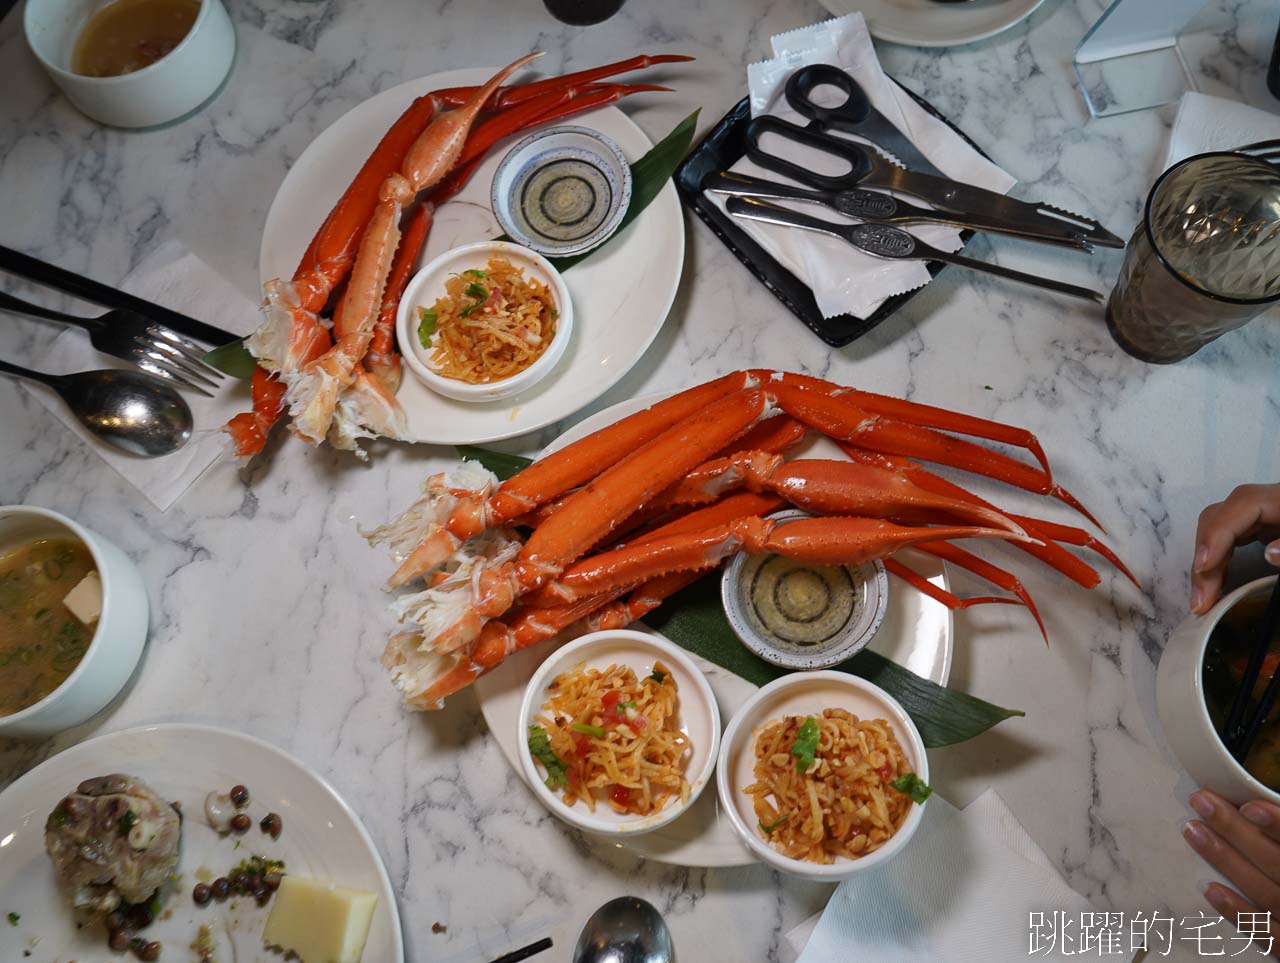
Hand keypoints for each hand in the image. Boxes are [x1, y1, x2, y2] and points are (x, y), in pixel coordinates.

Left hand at [1184, 789, 1279, 954]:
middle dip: (1237, 831)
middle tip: (1201, 802)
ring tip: (1193, 832)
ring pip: (1265, 893)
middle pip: (1275, 863)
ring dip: (1227, 861)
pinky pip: (1266, 934)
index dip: (1278, 825)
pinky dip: (1238, 912)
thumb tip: (1249, 807)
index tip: (1248, 807)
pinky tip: (1209, 889)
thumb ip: (1278, 838)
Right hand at [1191, 485, 1279, 614]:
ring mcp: (1264, 511)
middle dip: (1204, 557)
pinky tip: (1215, 582)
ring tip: (1202, 598)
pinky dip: (1218, 559)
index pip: (1241, 507)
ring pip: (1219, 526)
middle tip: (1200, 600)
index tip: (1201, 568)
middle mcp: (1268, 500)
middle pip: (1221, 517)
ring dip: (1206, 561)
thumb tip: (1269, 553)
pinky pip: (1230, 535)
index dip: (1217, 534)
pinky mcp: (1265, 523)